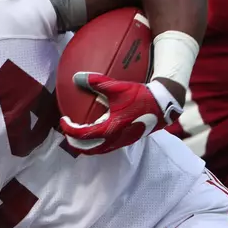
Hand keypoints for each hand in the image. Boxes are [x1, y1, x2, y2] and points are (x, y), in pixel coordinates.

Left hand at [59, 75, 182, 154]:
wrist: (163, 105)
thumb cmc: (140, 96)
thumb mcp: (118, 87)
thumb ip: (97, 82)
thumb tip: (77, 77)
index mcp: (110, 128)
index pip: (81, 135)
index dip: (68, 129)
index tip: (63, 120)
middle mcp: (115, 139)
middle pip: (86, 149)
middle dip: (73, 142)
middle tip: (67, 130)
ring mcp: (121, 142)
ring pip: (97, 151)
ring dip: (85, 145)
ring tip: (78, 133)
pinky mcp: (127, 141)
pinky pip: (106, 148)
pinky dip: (96, 144)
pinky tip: (95, 133)